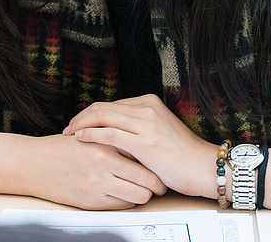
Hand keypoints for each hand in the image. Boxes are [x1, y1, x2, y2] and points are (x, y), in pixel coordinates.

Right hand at [27, 132, 167, 209]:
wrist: (33, 164)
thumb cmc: (60, 148)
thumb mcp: (89, 136)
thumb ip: (113, 139)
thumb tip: (139, 144)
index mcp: (104, 145)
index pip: (143, 157)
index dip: (156, 165)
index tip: (160, 166)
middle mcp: (102, 166)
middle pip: (146, 181)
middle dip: (156, 184)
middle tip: (159, 183)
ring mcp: (96, 186)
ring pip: (137, 196)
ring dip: (143, 194)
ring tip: (141, 189)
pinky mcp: (90, 202)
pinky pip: (121, 206)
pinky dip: (126, 200)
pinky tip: (123, 193)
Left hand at [64, 94, 218, 198]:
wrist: (203, 167)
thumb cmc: (181, 156)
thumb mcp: (157, 131)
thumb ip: (136, 126)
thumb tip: (110, 130)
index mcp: (149, 102)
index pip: (110, 104)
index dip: (90, 113)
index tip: (77, 124)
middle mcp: (147, 108)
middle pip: (103, 107)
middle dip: (81, 117)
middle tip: (67, 128)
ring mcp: (147, 123)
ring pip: (103, 116)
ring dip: (81, 125)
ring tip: (69, 134)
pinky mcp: (145, 141)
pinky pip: (110, 133)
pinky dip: (91, 134)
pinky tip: (80, 139)